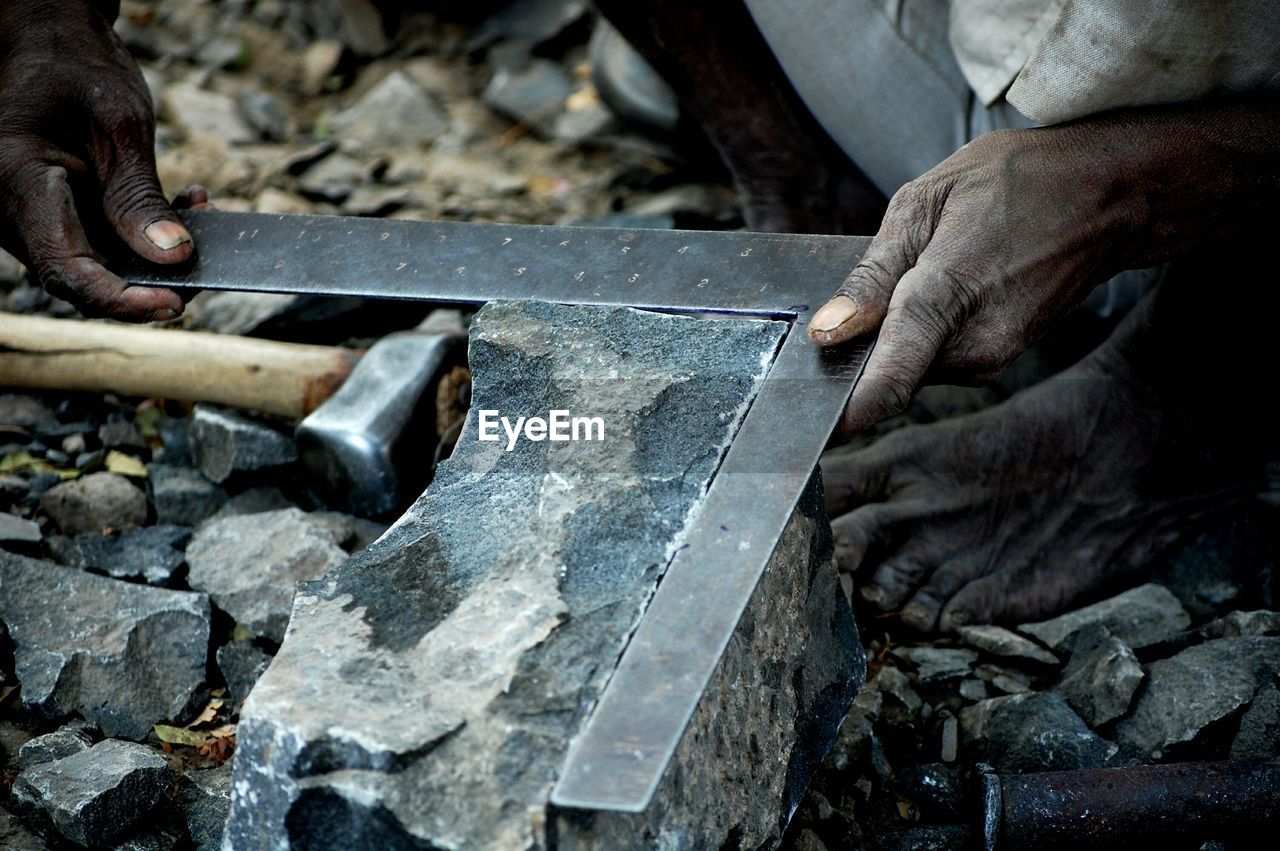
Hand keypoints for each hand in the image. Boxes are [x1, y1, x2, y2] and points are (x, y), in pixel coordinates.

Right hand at [0, 0, 191, 320]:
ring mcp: (27, 217)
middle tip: (206, 265)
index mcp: (15, 181)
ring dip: (154, 256)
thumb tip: (175, 258)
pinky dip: (143, 237)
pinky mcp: (51, 216)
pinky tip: (184, 204)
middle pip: (81, 279)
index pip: (67, 269)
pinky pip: (98, 245)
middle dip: (148, 283)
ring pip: (95, 267)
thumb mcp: (119, 124)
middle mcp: (10, 210)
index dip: (122, 300)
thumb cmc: (76, 66)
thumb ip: (140, 196)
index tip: (175, 305)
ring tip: (199, 210)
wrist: (49, 39)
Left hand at [808, 123, 1139, 434]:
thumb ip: (872, 274)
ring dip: (894, 333)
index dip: (846, 413)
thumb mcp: (925, 201)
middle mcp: (972, 345)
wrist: (1108, 198)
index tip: (814, 431)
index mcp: (945, 296)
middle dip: (859, 347)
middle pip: (884, 371)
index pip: (889, 379)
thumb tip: (827, 332)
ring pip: (909, 364)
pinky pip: (934, 357)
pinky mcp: (998, 359)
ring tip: (921, 269)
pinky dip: (921, 332)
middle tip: (858, 297)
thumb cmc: (1017, 184)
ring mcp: (990, 358)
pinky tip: (943, 284)